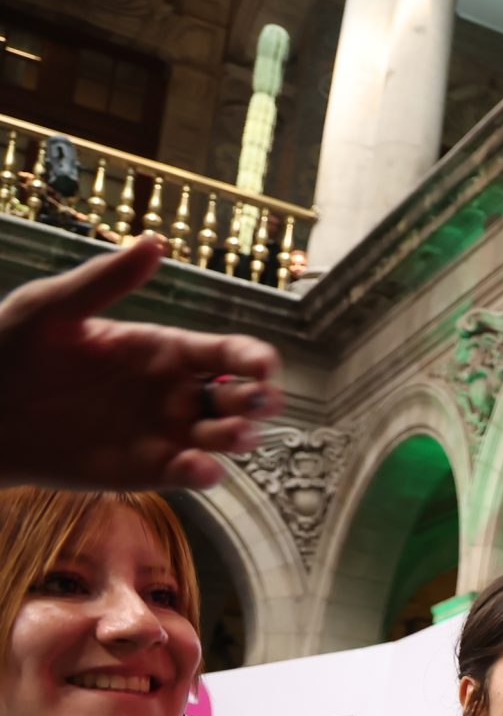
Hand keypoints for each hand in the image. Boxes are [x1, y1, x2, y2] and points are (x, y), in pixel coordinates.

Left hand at [0, 236, 281, 490]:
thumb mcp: (52, 307)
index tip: (263, 365)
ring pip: (223, 437)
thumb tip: (154, 242)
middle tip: (261, 400)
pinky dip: (203, 473)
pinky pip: (188, 474)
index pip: (225, 352)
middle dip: (260, 400)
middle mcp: (173, 392)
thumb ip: (105, 281)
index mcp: (162, 350)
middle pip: (238, 397)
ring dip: (239, 437)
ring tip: (234, 434)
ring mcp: (163, 432)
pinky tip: (199, 467)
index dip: (253, 358)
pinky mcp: (145, 469)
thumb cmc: (9, 348)